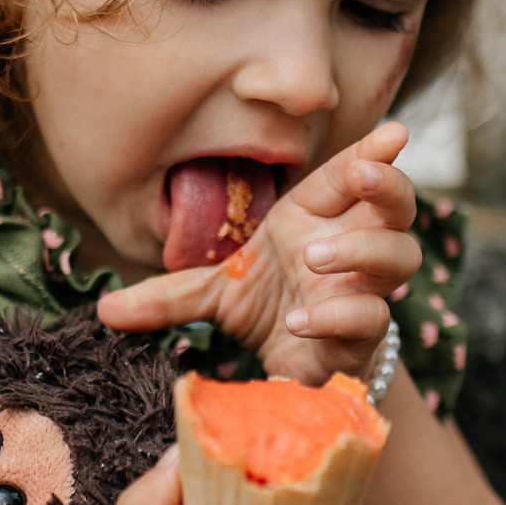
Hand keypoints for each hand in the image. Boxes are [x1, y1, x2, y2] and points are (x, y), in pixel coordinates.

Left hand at [98, 121, 419, 383]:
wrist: (293, 371)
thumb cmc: (267, 308)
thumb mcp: (213, 294)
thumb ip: (167, 296)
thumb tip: (105, 309)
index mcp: (318, 219)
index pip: (354, 176)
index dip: (375, 152)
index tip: (392, 132)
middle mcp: (350, 249)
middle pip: (398, 206)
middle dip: (387, 186)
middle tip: (362, 177)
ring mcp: (363, 291)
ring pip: (400, 257)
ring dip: (363, 250)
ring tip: (314, 257)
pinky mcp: (364, 338)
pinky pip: (370, 318)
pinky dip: (335, 315)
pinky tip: (298, 319)